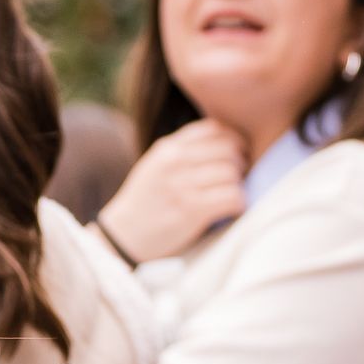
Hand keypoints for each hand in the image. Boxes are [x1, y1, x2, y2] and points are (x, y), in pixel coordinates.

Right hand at [93, 119, 247, 262]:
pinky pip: (232, 197)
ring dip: (238, 185)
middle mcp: (174, 163)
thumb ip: (181, 151)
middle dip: (240, 162)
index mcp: (167, 148)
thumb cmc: (144, 202)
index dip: (233, 138)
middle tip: (239, 176)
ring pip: (232, 173)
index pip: (213, 129)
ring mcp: (182, 186)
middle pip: (227, 149)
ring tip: (232, 193)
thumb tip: (224, 141)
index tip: (236, 152)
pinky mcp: (192, 210)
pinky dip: (239, 203)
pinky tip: (232, 209)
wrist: (123, 235)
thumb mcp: (155, 166)